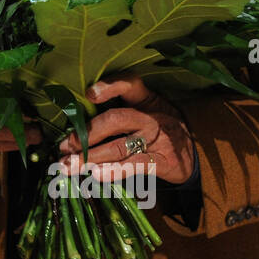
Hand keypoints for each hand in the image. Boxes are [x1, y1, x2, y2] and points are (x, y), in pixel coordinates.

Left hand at [57, 74, 194, 183]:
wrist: (195, 153)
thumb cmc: (159, 127)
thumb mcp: (146, 109)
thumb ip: (118, 109)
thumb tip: (76, 123)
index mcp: (145, 99)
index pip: (130, 84)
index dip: (110, 86)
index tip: (89, 94)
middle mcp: (151, 117)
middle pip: (115, 119)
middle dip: (85, 134)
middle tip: (63, 146)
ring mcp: (158, 139)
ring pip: (119, 146)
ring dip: (90, 157)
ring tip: (69, 165)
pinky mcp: (164, 162)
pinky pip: (135, 166)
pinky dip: (114, 171)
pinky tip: (96, 175)